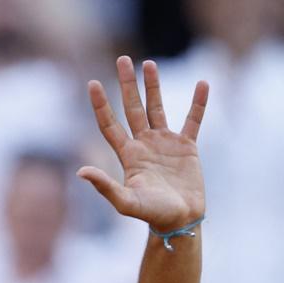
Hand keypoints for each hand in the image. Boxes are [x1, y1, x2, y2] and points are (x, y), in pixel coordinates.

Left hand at [78, 57, 207, 230]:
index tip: (93, 84)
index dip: (101, 105)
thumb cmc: (152, 215)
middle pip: (132, 108)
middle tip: (123, 59)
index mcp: (128, 155)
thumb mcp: (126, 202)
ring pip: (158, 108)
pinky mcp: (187, 147)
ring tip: (149, 63)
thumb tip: (80, 172)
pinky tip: (202, 84)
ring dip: (153, 86)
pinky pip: (193, 120)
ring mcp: (165, 144)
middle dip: (127, 85)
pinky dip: (198, 103)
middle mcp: (144, 144)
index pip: (110, 125)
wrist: (180, 221)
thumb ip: (105, 186)